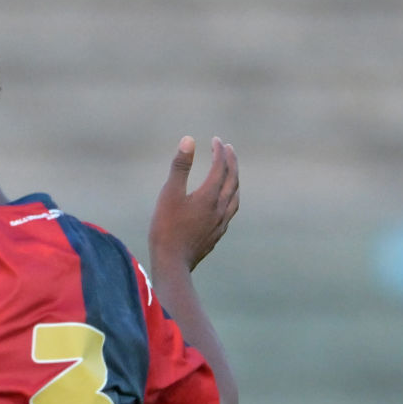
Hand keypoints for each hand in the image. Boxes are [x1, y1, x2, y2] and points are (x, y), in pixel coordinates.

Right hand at [147, 136, 238, 271]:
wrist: (172, 264)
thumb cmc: (166, 228)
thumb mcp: (169, 194)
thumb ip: (180, 167)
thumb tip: (189, 140)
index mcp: (209, 195)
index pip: (221, 167)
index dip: (219, 151)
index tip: (215, 140)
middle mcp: (220, 208)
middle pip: (233, 179)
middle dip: (231, 162)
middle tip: (228, 149)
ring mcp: (220, 223)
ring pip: (235, 196)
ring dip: (235, 180)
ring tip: (232, 172)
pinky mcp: (216, 234)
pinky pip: (230, 211)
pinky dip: (231, 198)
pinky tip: (225, 202)